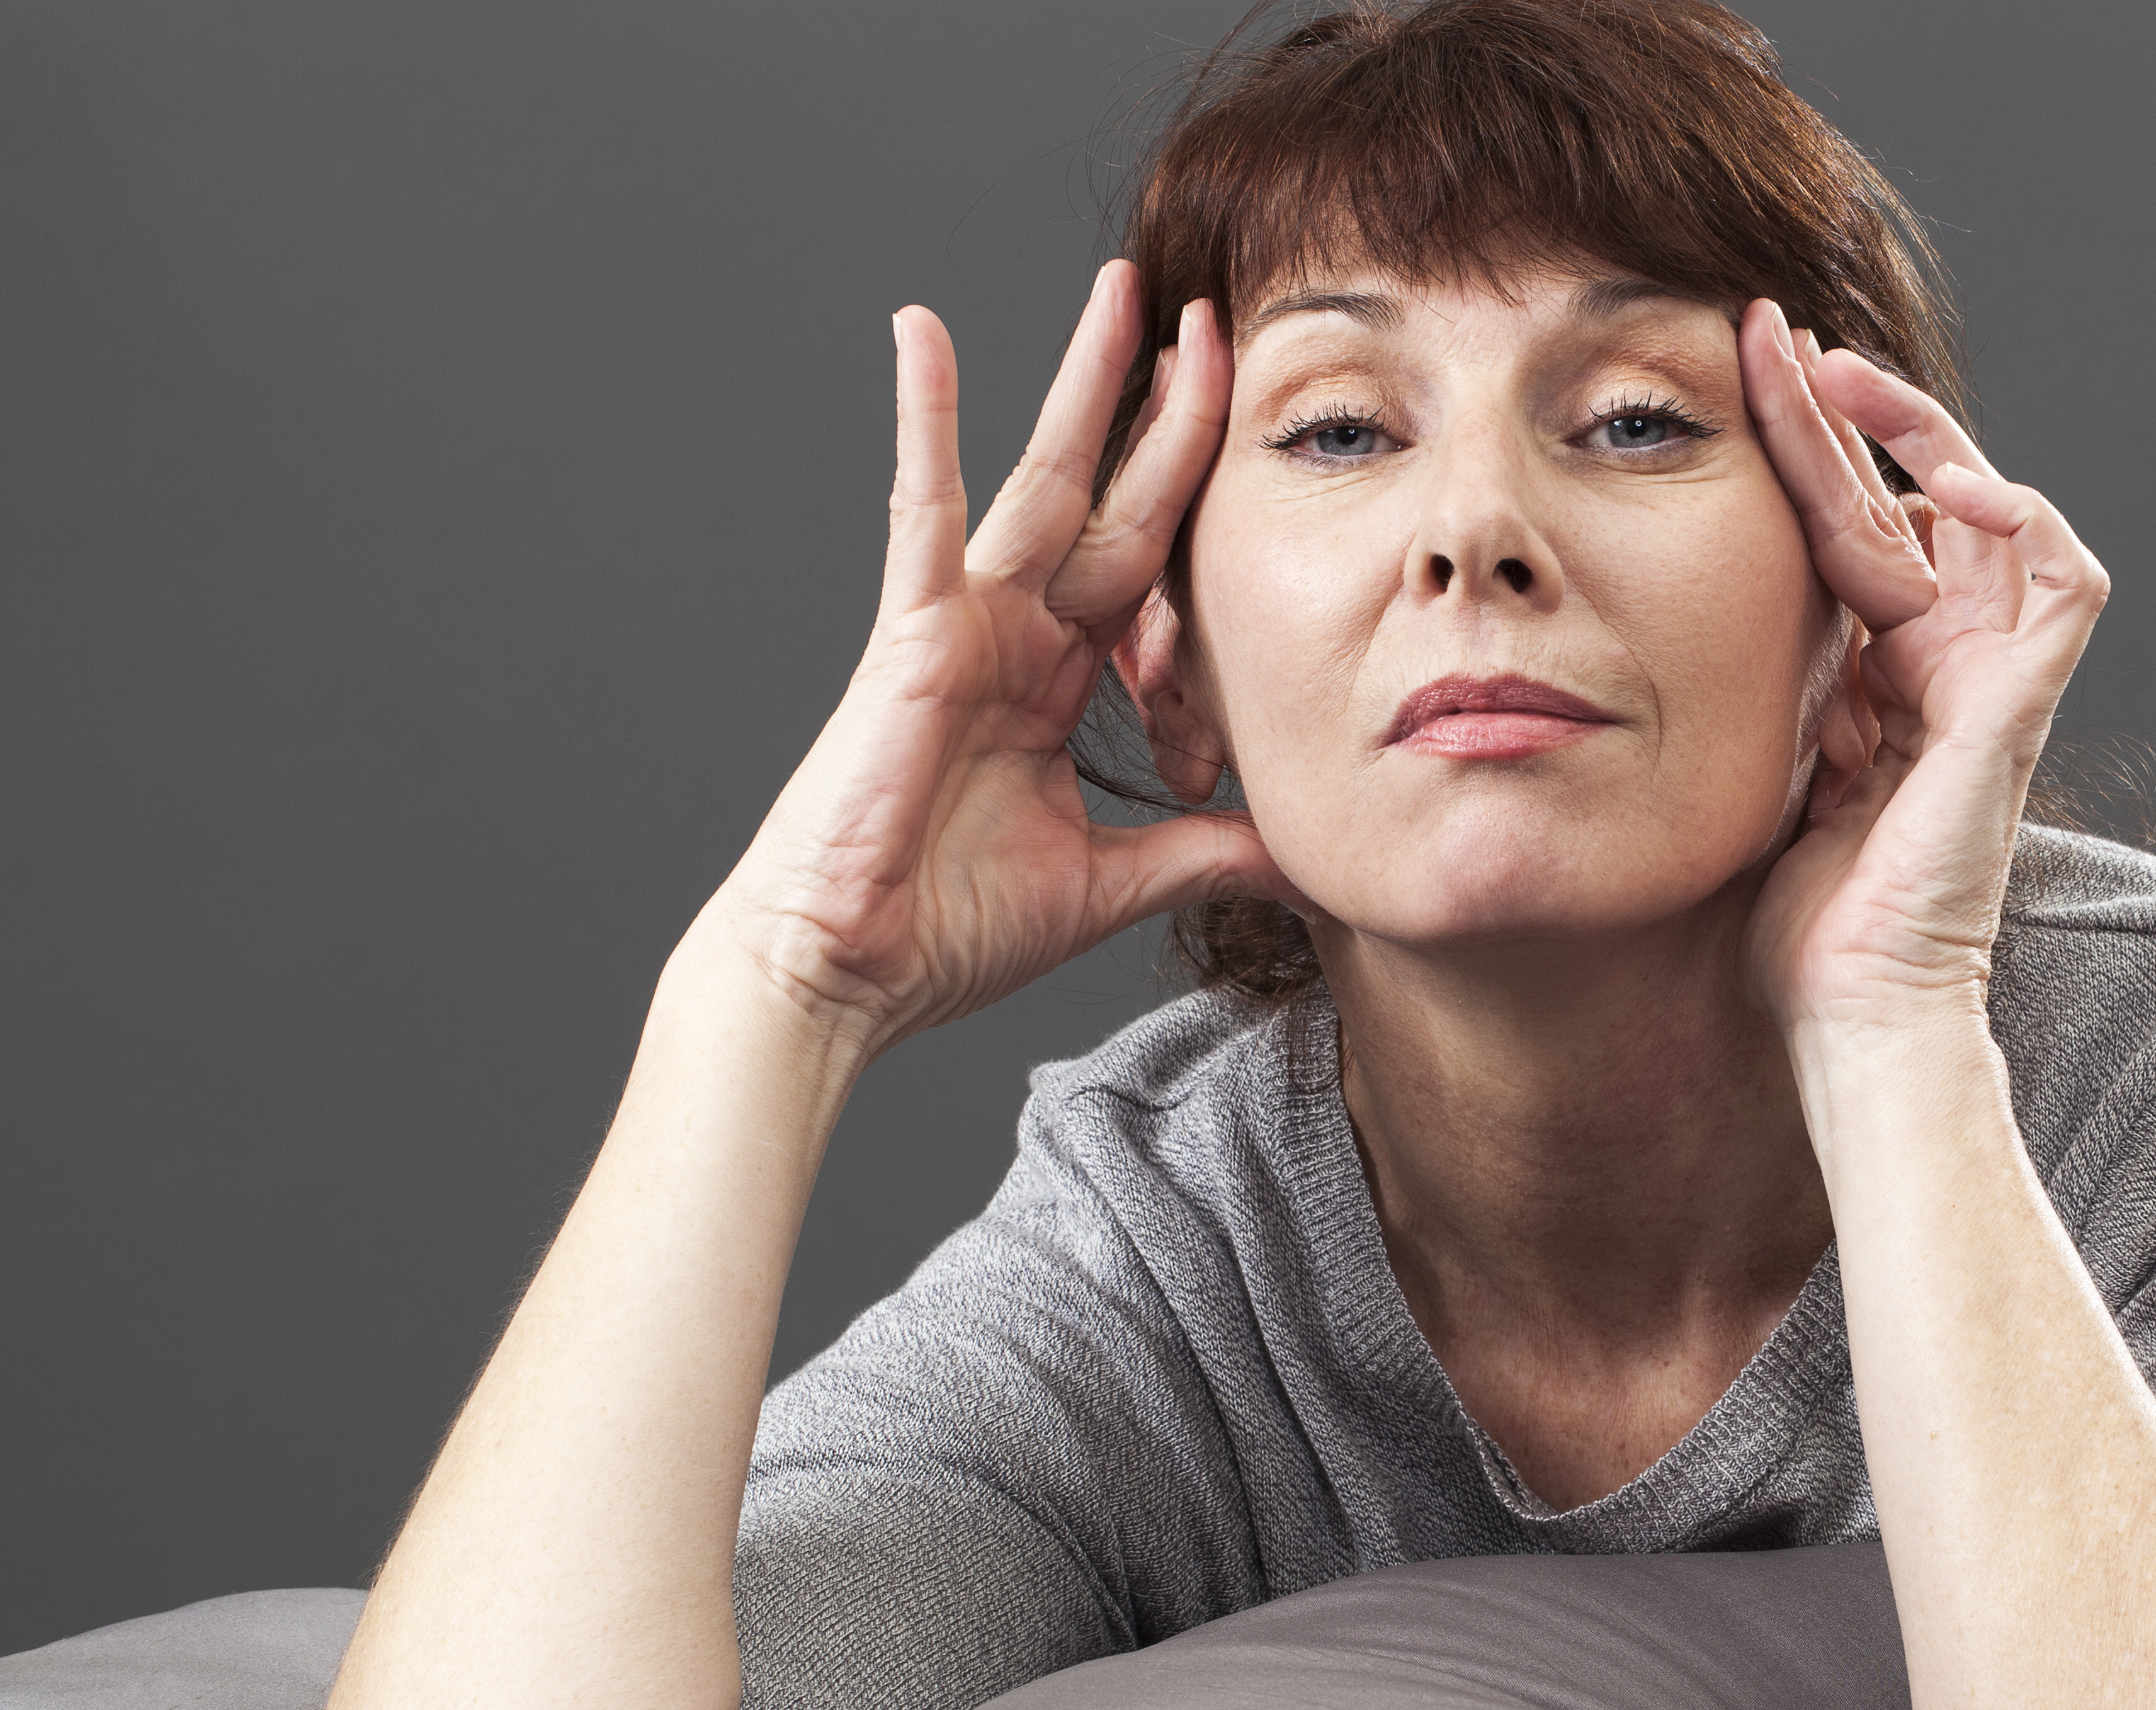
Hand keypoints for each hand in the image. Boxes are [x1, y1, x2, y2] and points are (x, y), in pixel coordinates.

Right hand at [697, 261, 1285, 1054]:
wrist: (853, 973)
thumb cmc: (951, 927)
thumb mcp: (1115, 882)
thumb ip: (1205, 855)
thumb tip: (1302, 860)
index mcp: (1059, 681)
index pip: (1154, 569)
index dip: (1206, 502)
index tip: (1267, 434)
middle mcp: (1017, 636)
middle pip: (1113, 498)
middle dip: (1167, 410)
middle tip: (1217, 318)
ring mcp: (965, 624)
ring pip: (1042, 479)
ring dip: (1083, 382)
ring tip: (1125, 291)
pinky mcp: (911, 632)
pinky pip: (922, 508)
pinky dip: (923, 419)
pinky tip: (922, 332)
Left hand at [1733, 299, 2108, 1038]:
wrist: (1851, 1010)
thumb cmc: (1797, 927)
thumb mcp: (1752, 770)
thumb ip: (1747, 689)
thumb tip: (1672, 620)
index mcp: (1883, 676)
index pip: (1849, 528)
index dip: (1803, 448)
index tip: (1737, 371)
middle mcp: (1945, 664)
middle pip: (1905, 498)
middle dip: (1843, 409)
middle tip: (1773, 333)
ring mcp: (1990, 680)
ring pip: (1985, 510)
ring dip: (1921, 429)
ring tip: (1842, 375)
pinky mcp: (2019, 706)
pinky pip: (2061, 578)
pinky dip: (2020, 515)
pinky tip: (1945, 479)